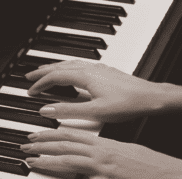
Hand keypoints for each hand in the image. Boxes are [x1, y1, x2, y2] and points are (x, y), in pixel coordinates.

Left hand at [21, 129, 181, 178]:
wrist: (165, 171)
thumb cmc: (146, 159)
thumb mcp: (122, 145)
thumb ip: (103, 145)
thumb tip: (88, 145)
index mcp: (103, 142)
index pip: (71, 134)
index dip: (51, 133)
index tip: (37, 133)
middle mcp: (99, 152)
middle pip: (65, 145)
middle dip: (42, 144)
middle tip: (26, 145)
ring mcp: (101, 168)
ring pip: (67, 161)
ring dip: (46, 161)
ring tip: (30, 162)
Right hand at [25, 60, 165, 121]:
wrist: (151, 98)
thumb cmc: (127, 104)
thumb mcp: (95, 111)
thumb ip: (69, 111)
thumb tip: (46, 110)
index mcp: (85, 76)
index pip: (55, 77)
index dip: (41, 83)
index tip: (30, 90)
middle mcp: (90, 69)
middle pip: (60, 66)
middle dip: (43, 71)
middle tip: (30, 75)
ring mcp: (98, 69)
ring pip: (69, 64)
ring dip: (54, 68)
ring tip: (45, 72)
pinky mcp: (104, 72)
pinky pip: (79, 65)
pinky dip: (67, 68)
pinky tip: (70, 73)